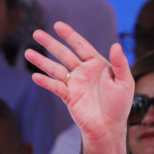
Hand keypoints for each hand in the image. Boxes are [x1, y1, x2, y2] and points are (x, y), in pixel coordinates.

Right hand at [26, 21, 134, 148]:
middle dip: (50, 43)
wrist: (109, 127)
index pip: (81, 46)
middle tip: (36, 33)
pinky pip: (55, 87)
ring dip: (41, 61)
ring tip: (27, 53)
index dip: (69, 35)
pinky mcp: (68, 97)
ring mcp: (74, 84)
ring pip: (54, 69)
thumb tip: (115, 45)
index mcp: (97, 64)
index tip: (57, 25)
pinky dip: (45, 82)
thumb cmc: (119, 105)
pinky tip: (36, 76)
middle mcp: (83, 71)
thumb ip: (120, 63)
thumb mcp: (125, 82)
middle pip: (63, 54)